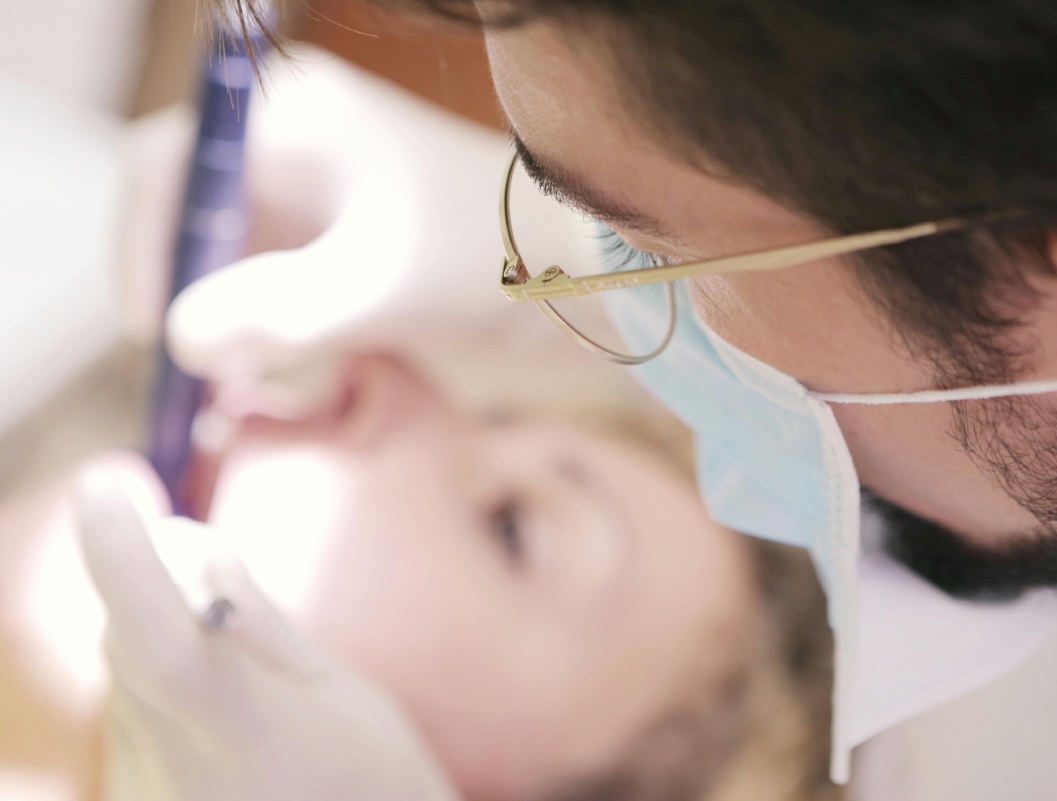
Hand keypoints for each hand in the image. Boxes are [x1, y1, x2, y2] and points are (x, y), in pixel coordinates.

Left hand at [76, 460, 458, 800]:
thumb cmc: (378, 786)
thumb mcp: (345, 695)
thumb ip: (262, 625)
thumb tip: (199, 551)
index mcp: (242, 729)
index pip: (151, 630)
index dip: (115, 551)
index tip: (110, 479)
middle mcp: (174, 772)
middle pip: (127, 642)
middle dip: (157, 588)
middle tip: (202, 563)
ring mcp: (146, 800)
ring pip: (124, 678)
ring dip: (164, 647)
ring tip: (247, 689)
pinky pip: (130, 722)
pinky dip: (164, 697)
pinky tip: (227, 732)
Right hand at [161, 50, 512, 397]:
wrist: (575, 267)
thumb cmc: (484, 255)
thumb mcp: (377, 286)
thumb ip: (275, 314)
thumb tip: (183, 339)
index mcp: (288, 117)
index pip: (166, 168)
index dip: (144, 249)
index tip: (155, 331)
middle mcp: (293, 141)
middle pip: (196, 215)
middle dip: (194, 295)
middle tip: (208, 369)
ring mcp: (319, 187)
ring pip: (235, 254)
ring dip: (236, 318)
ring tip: (259, 374)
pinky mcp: (343, 232)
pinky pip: (277, 276)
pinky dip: (275, 325)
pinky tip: (298, 365)